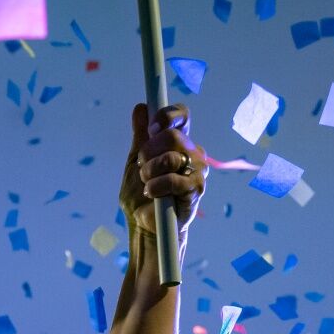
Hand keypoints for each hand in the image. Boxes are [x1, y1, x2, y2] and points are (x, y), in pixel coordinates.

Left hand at [120, 103, 204, 237]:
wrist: (145, 225)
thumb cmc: (142, 195)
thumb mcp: (135, 162)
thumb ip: (140, 136)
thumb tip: (141, 107)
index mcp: (178, 142)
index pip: (182, 115)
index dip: (167, 116)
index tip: (151, 129)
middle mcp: (191, 152)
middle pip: (173, 135)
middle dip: (149, 152)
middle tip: (142, 168)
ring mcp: (197, 169)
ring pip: (171, 157)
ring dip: (150, 172)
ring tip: (146, 185)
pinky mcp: (197, 188)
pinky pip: (175, 179)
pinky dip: (157, 186)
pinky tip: (152, 194)